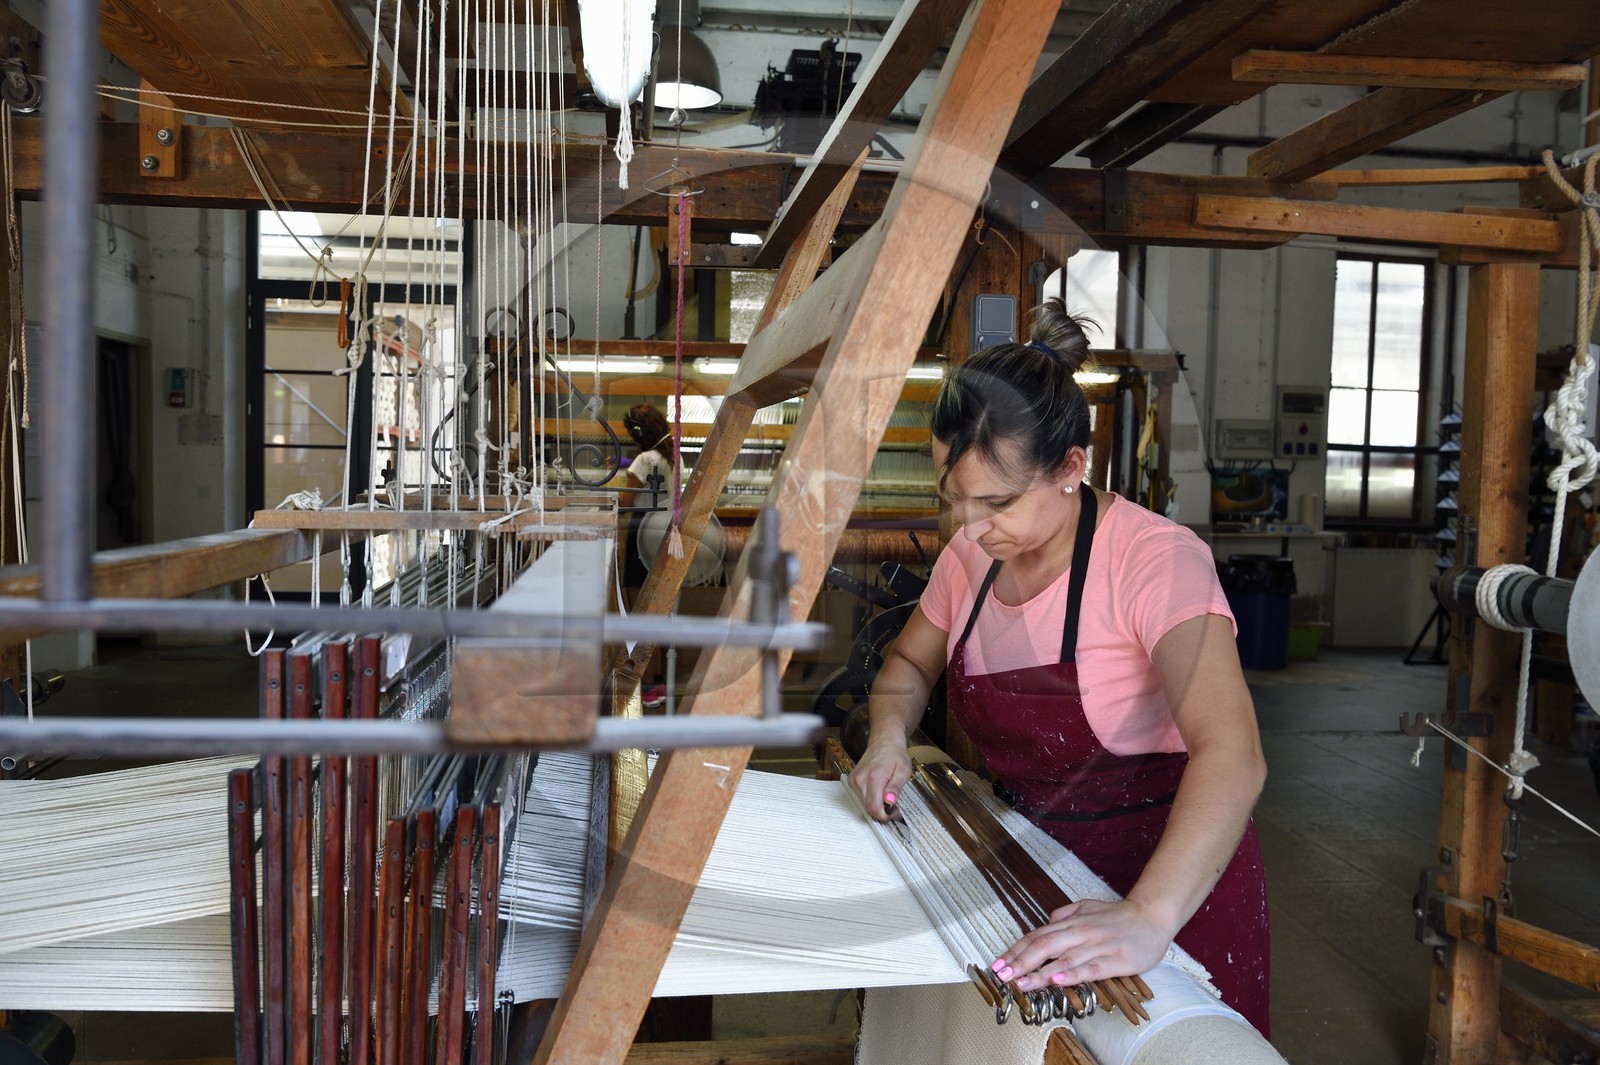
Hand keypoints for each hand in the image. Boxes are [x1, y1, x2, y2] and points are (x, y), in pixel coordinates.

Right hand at [848, 740, 911, 820]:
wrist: (884, 741)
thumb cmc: (895, 754)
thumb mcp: (903, 771)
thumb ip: (896, 788)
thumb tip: (889, 802)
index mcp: (874, 777)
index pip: (874, 807)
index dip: (885, 815)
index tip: (895, 812)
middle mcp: (861, 779)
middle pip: (868, 808)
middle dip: (882, 811)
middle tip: (894, 805)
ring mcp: (854, 780)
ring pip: (864, 805)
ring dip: (876, 805)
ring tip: (887, 796)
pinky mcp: (852, 781)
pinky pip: (860, 798)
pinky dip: (870, 799)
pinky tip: (878, 791)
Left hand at [990, 898, 1173, 991]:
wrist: (1153, 916)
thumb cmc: (1119, 916)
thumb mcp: (1088, 907)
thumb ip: (1065, 914)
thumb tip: (1046, 921)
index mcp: (1071, 922)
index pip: (1037, 936)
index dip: (1016, 950)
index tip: (998, 964)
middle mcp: (1080, 932)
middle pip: (1044, 946)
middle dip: (1020, 961)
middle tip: (1001, 975)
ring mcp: (1097, 945)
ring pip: (1064, 959)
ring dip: (1040, 972)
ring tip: (1022, 983)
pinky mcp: (1115, 959)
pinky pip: (1090, 968)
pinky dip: (1072, 975)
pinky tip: (1057, 982)